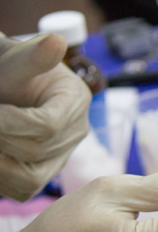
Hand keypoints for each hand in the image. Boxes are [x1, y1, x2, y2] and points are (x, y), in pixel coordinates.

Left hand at [0, 32, 90, 200]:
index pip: (48, 126)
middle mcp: (75, 132)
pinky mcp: (43, 173)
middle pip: (36, 151)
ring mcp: (61, 156)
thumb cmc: (8, 70)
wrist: (6, 85)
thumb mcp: (16, 60)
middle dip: (0, 138)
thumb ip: (33, 56)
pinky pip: (23, 190)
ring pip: (30, 179)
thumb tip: (56, 42)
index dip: (11, 123)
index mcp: (75, 101)